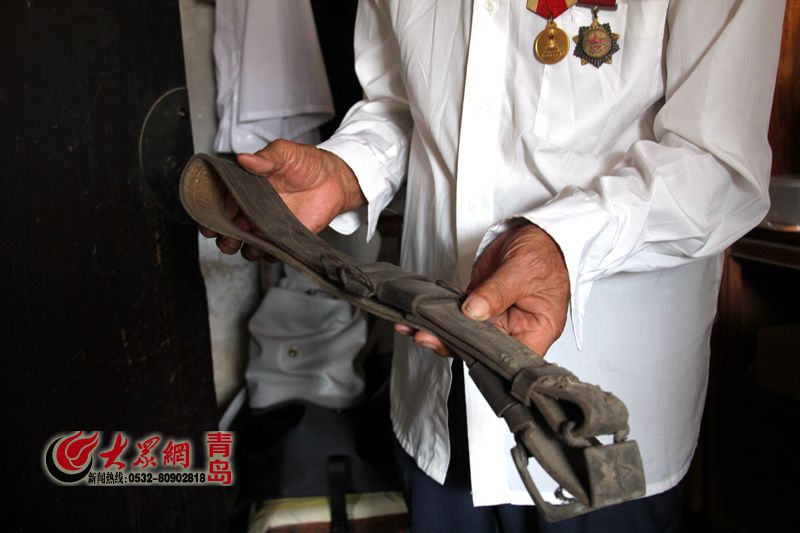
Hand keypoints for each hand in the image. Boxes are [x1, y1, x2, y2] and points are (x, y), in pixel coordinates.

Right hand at [200, 139, 364, 259]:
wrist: (333, 179)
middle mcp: (252, 210)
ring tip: (251, 241)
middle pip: (228, 230)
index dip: (211, 214)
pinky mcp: (284, 238)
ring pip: (247, 245)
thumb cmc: (307, 163)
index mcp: (245, 189)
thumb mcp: (285, 153)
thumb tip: (245, 159)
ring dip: (244, 248)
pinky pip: (271, 253)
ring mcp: (267, 226)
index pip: (220, 204)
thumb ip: (266, 157)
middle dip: (224, 237)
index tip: (210, 220)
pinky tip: (272, 245)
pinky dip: (269, 254)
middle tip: (228, 235)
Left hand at [395, 223, 569, 356]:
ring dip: (439, 331)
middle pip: (482, 348)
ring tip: (414, 328)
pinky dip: (438, 315)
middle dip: (452, 344)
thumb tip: (474, 311)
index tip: (461, 352)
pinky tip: (419, 316)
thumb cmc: (545, 251)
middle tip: (426, 337)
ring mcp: (495, 318)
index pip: (511, 358)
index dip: (486, 361)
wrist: (536, 232)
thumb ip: (498, 292)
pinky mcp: (479, 304)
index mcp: (536, 330)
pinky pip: (457, 316)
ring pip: (465, 333)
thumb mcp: (523, 270)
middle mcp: (515, 330)